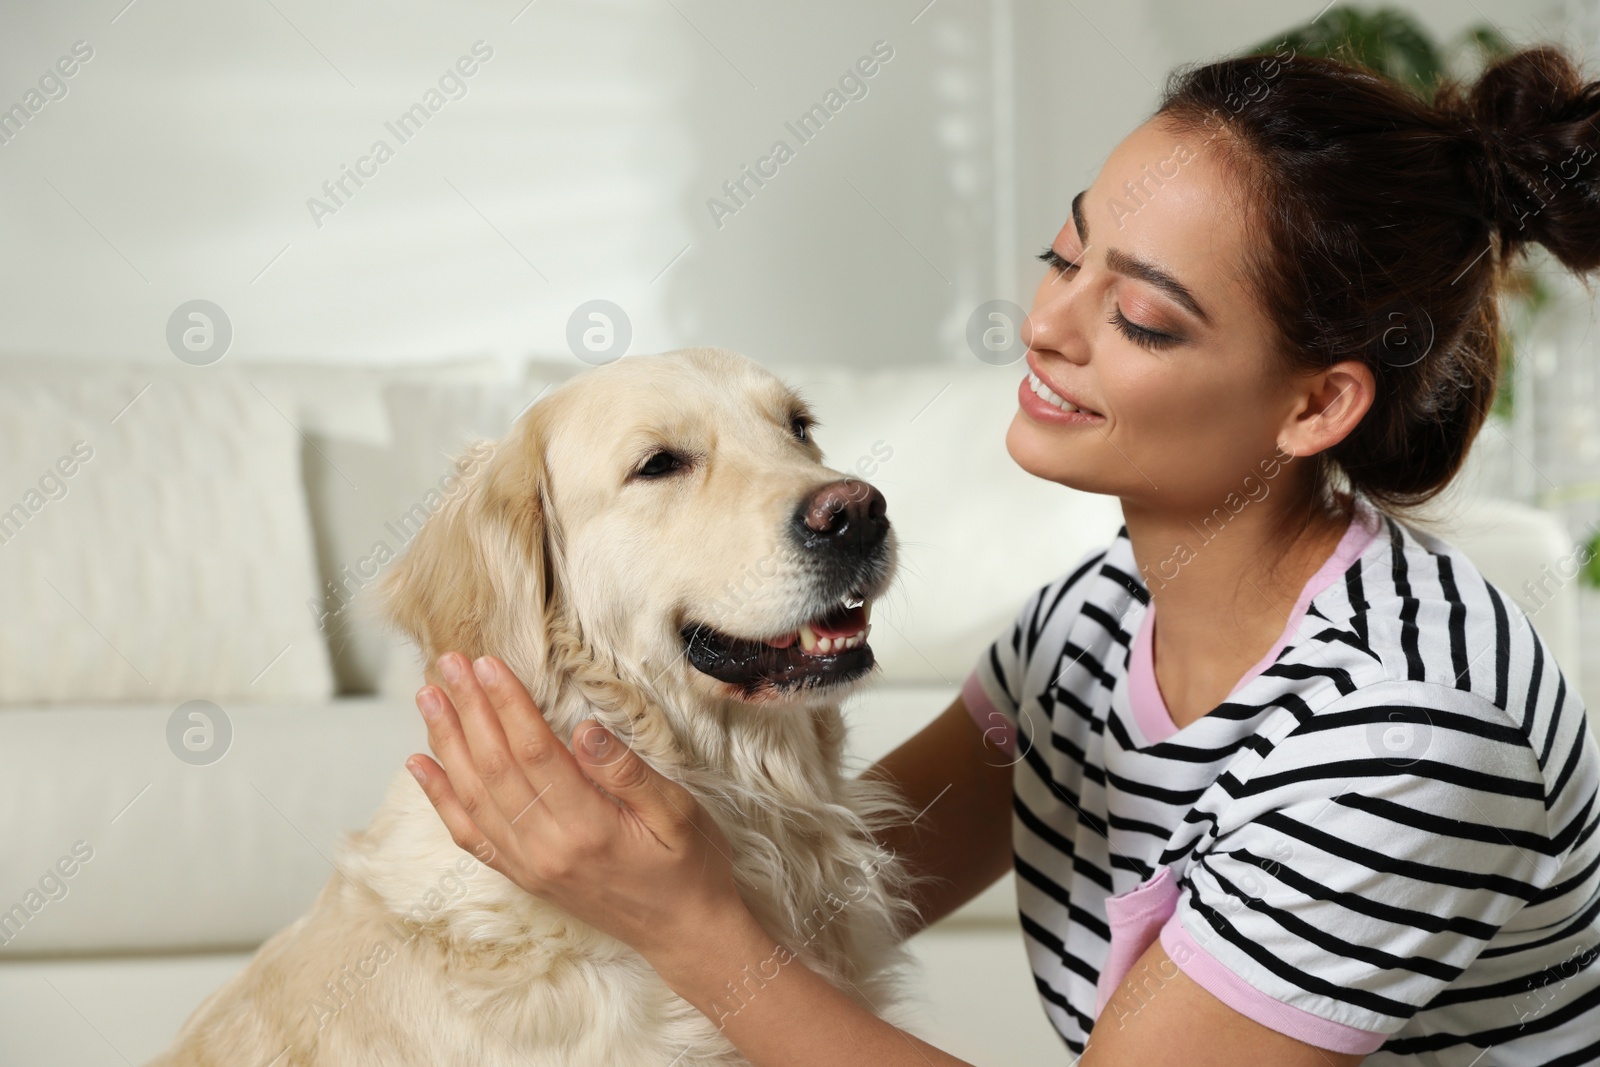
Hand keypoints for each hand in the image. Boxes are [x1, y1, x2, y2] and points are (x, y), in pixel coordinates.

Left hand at [405, 651, 752, 970]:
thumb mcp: (678, 813)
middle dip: (469, 710)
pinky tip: (421, 765)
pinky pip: (470, 834)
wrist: (684, 934)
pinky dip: (441, 798)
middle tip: (449, 663)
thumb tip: (586, 729)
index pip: (534, 752)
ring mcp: (529, 866)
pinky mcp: (522, 876)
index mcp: (588, 827)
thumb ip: (627, 773)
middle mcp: (547, 849)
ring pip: (474, 796)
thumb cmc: (690, 867)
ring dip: (447, 743)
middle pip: (495, 768)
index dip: (507, 704)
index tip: (487, 664)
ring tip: (429, 698)